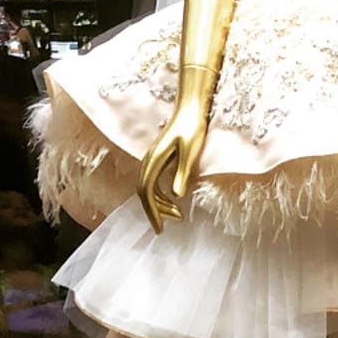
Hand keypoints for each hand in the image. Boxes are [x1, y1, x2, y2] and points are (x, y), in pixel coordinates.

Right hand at [137, 95, 208, 232]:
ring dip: (160, 204)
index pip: (147, 191)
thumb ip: (182, 172)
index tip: (159, 229)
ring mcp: (152, 159)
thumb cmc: (193, 127)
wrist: (191, 108)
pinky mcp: (159, 158)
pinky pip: (154, 182)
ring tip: (178, 216)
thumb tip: (176, 196)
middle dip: (154, 211)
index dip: (152, 212)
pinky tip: (174, 201)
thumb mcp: (190, 151)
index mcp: (155, 159)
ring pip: (148, 188)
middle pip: (144, 192)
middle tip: (167, 227)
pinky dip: (162, 195)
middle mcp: (149, 159)